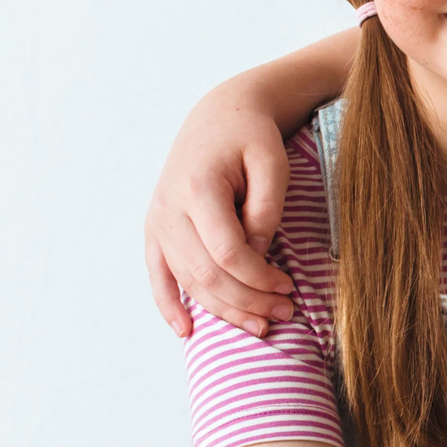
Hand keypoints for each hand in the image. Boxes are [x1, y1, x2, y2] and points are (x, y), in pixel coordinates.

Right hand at [144, 75, 298, 337]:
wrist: (218, 117)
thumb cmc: (250, 138)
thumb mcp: (272, 163)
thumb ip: (266, 210)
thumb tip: (258, 255)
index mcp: (197, 188)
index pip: (228, 252)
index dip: (259, 279)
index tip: (290, 288)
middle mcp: (169, 208)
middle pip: (207, 274)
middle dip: (248, 301)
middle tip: (285, 314)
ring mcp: (158, 221)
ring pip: (188, 281)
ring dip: (223, 310)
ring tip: (260, 326)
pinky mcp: (156, 230)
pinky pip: (158, 275)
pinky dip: (169, 305)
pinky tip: (186, 330)